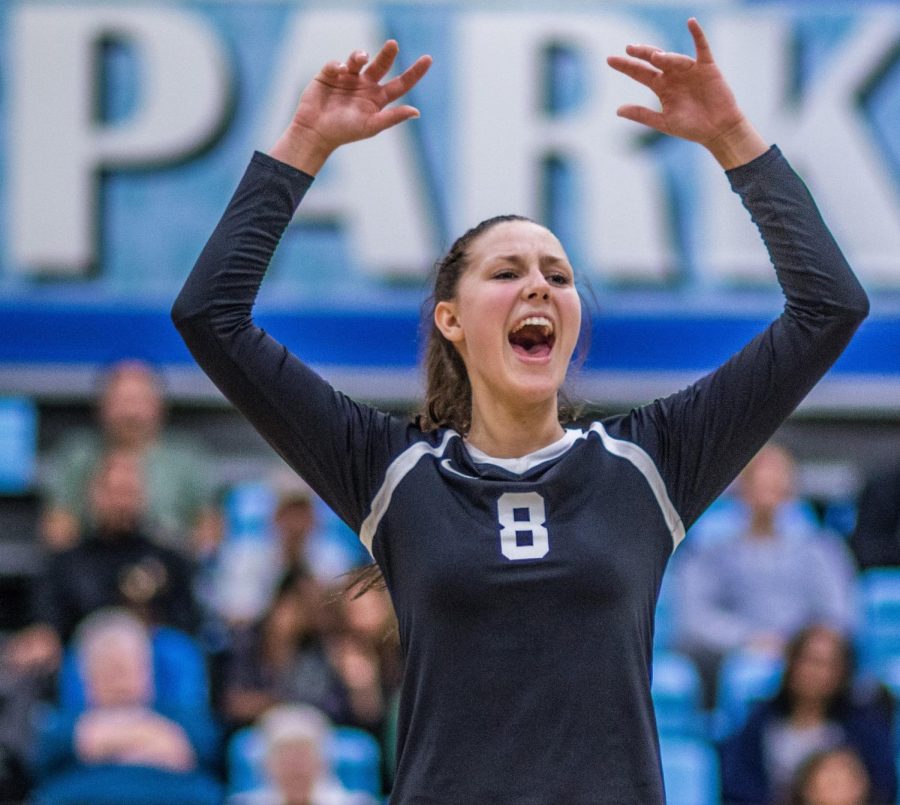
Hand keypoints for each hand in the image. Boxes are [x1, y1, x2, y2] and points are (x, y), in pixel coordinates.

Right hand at [271, 40, 431, 174]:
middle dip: (388, 54)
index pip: (401, 83)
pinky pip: (336, 64)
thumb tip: (417, 112)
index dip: (414, 72)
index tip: (428, 59)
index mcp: (378, 99)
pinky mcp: (330, 74)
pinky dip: (338, 65)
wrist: (315, 132)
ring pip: (358, 59)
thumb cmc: (344, 132)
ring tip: (361, 58)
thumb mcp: (371, 126)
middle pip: (382, 65)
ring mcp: (348, 79)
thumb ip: (393, 117)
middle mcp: (365, 86)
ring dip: (360, 56)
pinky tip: (339, 71)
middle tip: (393, 44)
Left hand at [606, 18, 767, 168]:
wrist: (717, 130)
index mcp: (661, 87)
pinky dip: (698, 35)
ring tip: (655, 57)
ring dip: (666, 56)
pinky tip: (691, 23)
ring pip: (674, 58)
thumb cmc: (691, 128)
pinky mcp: (707, 67)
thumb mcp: (663, 122)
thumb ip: (642, 115)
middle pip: (654, 60)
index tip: (609, 59)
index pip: (640, 73)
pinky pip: (702, 47)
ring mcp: (690, 69)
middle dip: (641, 53)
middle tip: (629, 48)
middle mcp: (673, 75)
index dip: (626, 67)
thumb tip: (618, 110)